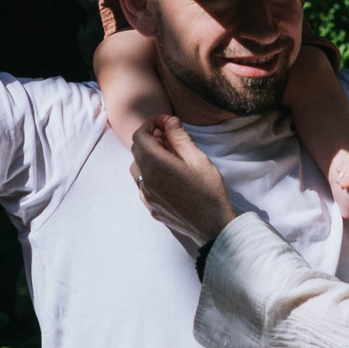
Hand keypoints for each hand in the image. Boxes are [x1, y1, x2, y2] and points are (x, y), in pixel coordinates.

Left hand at [130, 115, 237, 247]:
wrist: (212, 226)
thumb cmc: (209, 192)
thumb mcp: (198, 160)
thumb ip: (180, 138)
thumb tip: (170, 122)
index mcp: (157, 165)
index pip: (140, 136)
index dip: (151, 124)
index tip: (165, 123)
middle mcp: (145, 180)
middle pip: (137, 150)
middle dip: (150, 139)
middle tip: (168, 136)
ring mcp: (146, 196)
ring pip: (136, 168)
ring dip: (147, 157)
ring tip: (168, 156)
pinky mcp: (150, 207)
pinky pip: (141, 185)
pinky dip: (149, 174)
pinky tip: (167, 176)